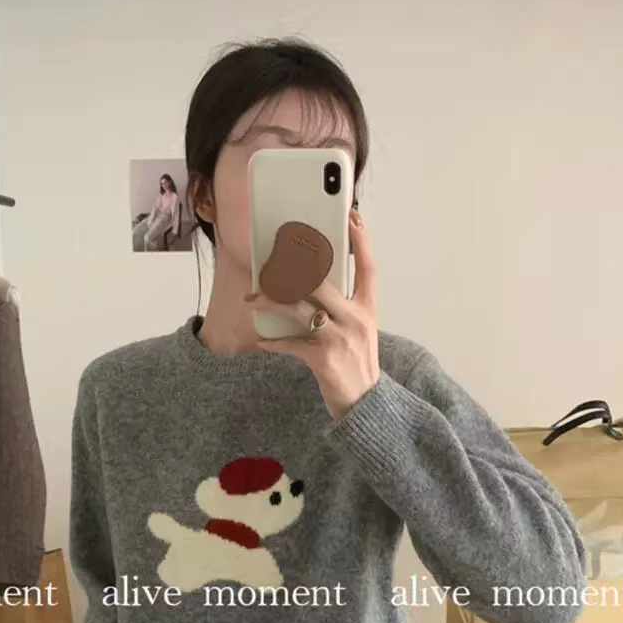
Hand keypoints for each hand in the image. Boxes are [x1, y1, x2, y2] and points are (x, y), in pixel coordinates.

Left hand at [246, 207, 379, 421]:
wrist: (365, 405)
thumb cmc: (357, 366)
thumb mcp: (360, 332)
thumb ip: (343, 309)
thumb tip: (311, 288)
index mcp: (368, 309)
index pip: (369, 267)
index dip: (362, 241)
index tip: (352, 218)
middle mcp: (356, 319)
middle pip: (321, 280)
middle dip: (291, 269)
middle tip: (270, 264)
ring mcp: (340, 337)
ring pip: (298, 306)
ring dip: (270, 301)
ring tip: (253, 300)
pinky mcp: (323, 357)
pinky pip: (289, 342)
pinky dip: (272, 341)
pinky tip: (261, 341)